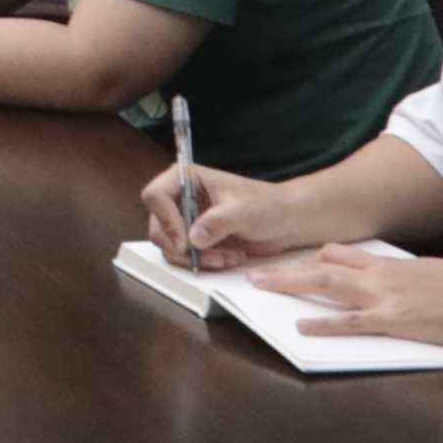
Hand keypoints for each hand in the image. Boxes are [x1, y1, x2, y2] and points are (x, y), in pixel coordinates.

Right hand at [131, 157, 322, 269]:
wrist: (286, 222)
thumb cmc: (268, 205)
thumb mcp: (244, 211)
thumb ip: (217, 222)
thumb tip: (193, 238)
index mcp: (189, 179)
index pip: (156, 195)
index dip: (165, 219)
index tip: (186, 240)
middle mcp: (182, 198)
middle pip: (158, 225)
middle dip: (181, 246)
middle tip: (204, 256)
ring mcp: (187, 221)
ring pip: (169, 245)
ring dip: (195, 258)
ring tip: (225, 258)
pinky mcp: (195, 240)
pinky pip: (184, 257)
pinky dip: (203, 263)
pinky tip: (228, 259)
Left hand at [247, 242, 442, 357]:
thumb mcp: (432, 276)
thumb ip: (404, 278)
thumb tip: (390, 285)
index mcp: (393, 264)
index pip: (343, 252)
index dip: (310, 257)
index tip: (286, 259)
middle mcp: (384, 275)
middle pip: (324, 264)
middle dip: (287, 268)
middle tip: (256, 271)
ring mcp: (387, 296)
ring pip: (328, 285)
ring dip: (291, 285)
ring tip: (261, 287)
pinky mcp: (396, 321)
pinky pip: (351, 322)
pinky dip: (323, 324)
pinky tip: (301, 327)